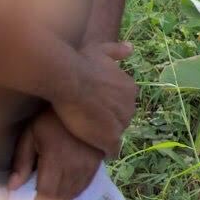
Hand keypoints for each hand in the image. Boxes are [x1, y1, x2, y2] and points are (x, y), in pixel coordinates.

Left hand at [10, 109, 102, 199]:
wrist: (84, 105)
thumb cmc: (50, 120)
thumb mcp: (30, 135)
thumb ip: (21, 161)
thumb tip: (12, 187)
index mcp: (55, 158)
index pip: (46, 193)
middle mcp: (74, 166)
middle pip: (60, 198)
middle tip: (38, 198)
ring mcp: (88, 167)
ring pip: (73, 195)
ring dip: (60, 198)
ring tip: (50, 192)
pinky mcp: (97, 165)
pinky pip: (84, 187)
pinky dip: (73, 191)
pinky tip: (64, 185)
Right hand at [52, 40, 134, 155]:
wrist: (69, 79)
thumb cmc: (81, 63)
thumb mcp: (100, 51)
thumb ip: (116, 50)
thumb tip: (130, 48)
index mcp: (129, 89)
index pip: (122, 103)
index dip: (107, 106)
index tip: (94, 106)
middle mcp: (130, 106)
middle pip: (121, 118)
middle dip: (108, 120)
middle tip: (89, 120)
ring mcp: (122, 123)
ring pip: (116, 134)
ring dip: (105, 135)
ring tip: (89, 135)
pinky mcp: (110, 138)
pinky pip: (112, 150)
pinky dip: (105, 151)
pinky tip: (95, 149)